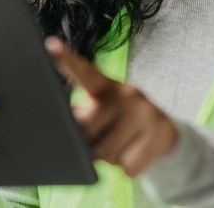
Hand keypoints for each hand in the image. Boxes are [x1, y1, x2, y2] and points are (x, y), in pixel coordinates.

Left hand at [45, 37, 177, 176]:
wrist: (164, 133)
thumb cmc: (121, 122)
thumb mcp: (102, 112)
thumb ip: (80, 115)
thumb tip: (58, 125)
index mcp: (106, 86)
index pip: (84, 71)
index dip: (66, 59)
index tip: (50, 45)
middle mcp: (126, 92)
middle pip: (87, 129)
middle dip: (90, 143)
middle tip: (104, 138)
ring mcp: (145, 111)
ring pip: (108, 153)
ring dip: (110, 158)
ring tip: (123, 144)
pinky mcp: (159, 132)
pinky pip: (128, 166)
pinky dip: (128, 167)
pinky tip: (137, 153)